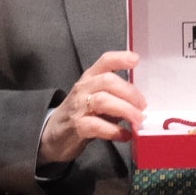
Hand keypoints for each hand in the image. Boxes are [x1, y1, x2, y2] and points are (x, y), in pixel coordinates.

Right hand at [39, 50, 143, 164]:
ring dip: (125, 110)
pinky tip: (124, 135)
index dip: (120, 58)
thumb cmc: (81, 114)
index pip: (104, 61)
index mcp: (90, 79)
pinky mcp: (77, 127)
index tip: (136, 60)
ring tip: (137, 120)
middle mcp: (83, 89)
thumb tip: (141, 102)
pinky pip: (97, 126)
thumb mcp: (96, 98)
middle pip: (107, 81)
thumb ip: (116, 95)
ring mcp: (78, 108)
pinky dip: (114, 131)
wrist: (53, 134)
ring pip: (103, 101)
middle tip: (142, 105)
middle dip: (129, 92)